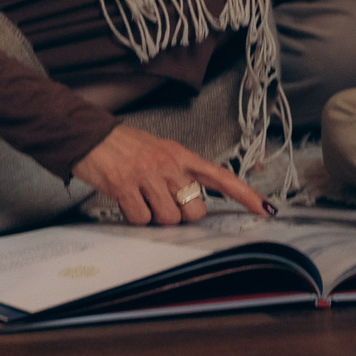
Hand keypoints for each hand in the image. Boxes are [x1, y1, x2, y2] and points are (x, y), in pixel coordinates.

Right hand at [70, 124, 270, 224]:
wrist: (90, 136)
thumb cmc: (125, 147)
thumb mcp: (160, 151)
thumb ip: (180, 173)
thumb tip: (193, 203)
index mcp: (181, 155)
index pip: (220, 176)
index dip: (245, 194)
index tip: (265, 209)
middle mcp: (169, 163)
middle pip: (194, 210)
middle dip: (180, 214)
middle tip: (161, 201)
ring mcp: (147, 174)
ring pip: (169, 219)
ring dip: (155, 217)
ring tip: (140, 197)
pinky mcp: (125, 185)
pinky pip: (141, 220)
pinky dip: (133, 217)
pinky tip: (126, 200)